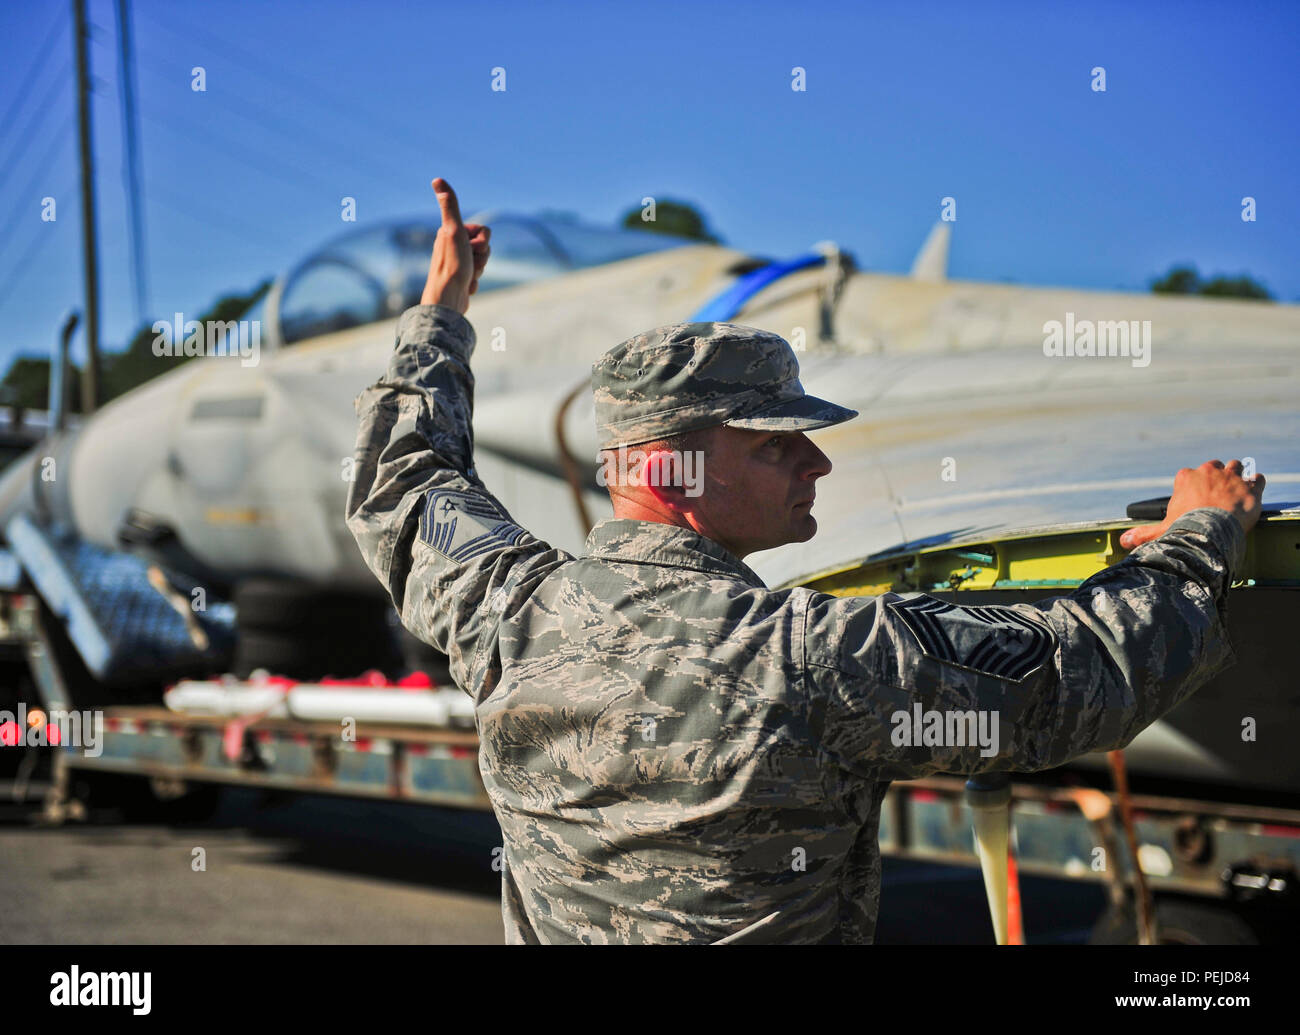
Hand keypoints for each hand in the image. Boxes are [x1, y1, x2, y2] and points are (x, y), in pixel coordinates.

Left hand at [420, 177, 490, 313]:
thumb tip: (437, 179)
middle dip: (482, 257)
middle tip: (469, 265)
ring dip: (480, 269)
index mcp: (450, 232)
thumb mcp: (453, 230)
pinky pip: (477, 277)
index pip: (484, 231)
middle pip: (485, 246)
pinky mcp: (459, 278)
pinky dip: (474, 282)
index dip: (483, 241)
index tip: (470, 249)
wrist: (448, 299)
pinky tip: (465, 287)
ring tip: (467, 276)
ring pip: (483, 261)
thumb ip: (449, 205)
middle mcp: (452, 245)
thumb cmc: (452, 265)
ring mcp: (456, 262)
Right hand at [1120, 459, 1264, 548]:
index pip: (1189, 475)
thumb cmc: (1185, 528)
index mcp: (1186, 478)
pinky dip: (1256, 484)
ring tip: (1237, 491)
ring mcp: (1231, 477)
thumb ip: (1143, 533)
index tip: (1195, 499)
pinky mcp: (1250, 486)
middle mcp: (1208, 471)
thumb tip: (1124, 541)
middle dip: (1216, 477)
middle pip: (1214, 466)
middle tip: (1216, 495)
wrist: (1212, 531)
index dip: (1193, 486)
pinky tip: (1254, 493)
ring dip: (1237, 476)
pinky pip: (1257, 478)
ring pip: (1236, 467)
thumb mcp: (1161, 530)